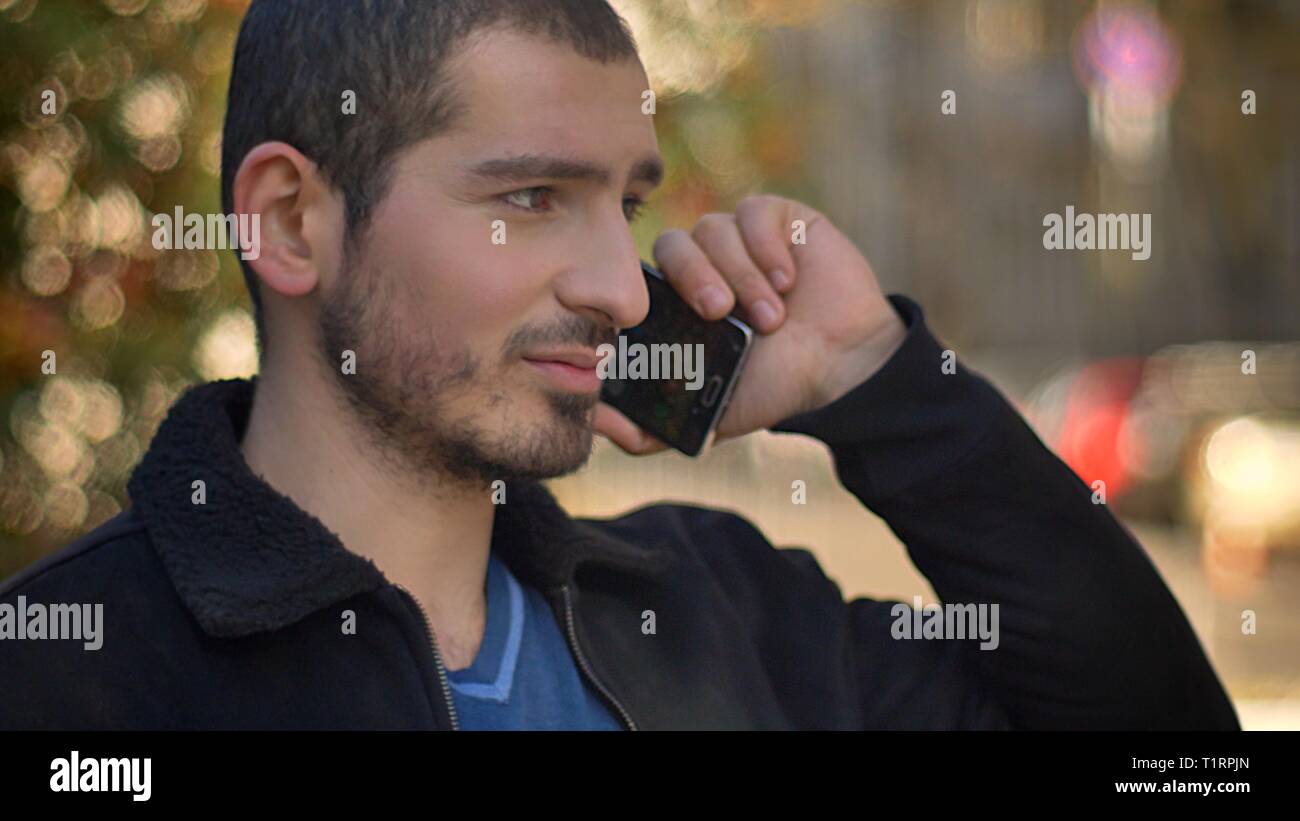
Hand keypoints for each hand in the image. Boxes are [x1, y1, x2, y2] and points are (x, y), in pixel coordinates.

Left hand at [595, 194, 906, 455]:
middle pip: (672, 246)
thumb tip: (599, 424)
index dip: (655, 297)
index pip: (643, 279)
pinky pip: (753, 212)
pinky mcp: (777, 219)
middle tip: (721, 312)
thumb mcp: (706, 416)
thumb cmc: (774, 385)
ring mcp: (738, 238)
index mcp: (678, 301)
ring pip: (713, 231)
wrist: (842, 366)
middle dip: (695, 278)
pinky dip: (766, 246)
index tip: (681, 327)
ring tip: (772, 316)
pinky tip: (787, 279)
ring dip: (742, 276)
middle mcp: (704, 263)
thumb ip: (651, 432)